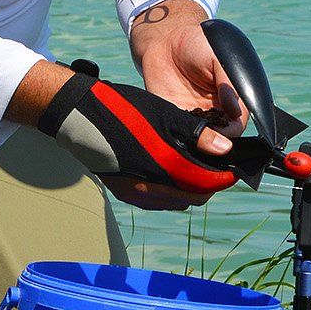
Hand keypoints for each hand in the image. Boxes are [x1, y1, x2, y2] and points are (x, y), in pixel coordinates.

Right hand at [9, 48, 234, 211]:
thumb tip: (225, 149)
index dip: (223, 177)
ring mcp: (134, 194)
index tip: (233, 167)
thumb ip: (196, 135)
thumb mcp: (163, 114)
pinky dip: (172, 188)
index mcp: (162, 168)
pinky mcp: (124, 192)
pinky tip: (172, 168)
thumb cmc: (121, 109)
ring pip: (176, 200)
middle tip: (216, 163)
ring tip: (196, 164)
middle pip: (193, 197)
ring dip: (190, 187)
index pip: (205, 185)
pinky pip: (158, 199)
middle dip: (209, 183)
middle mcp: (149, 190)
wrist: (77, 115)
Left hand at [128, 0, 245, 161]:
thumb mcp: (217, 56)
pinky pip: (178, 134)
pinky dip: (179, 135)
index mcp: (232, 98)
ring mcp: (194, 117)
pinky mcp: (173, 118)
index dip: (233, 129)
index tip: (226, 128)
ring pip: (199, 140)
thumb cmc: (197, 44)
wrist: (165, 40)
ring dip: (197, 140)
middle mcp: (215, 112)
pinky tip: (178, 128)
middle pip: (220, 137)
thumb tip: (235, 111)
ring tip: (192, 130)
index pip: (238, 123)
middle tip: (207, 131)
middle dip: (215, 140)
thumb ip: (227, 82)